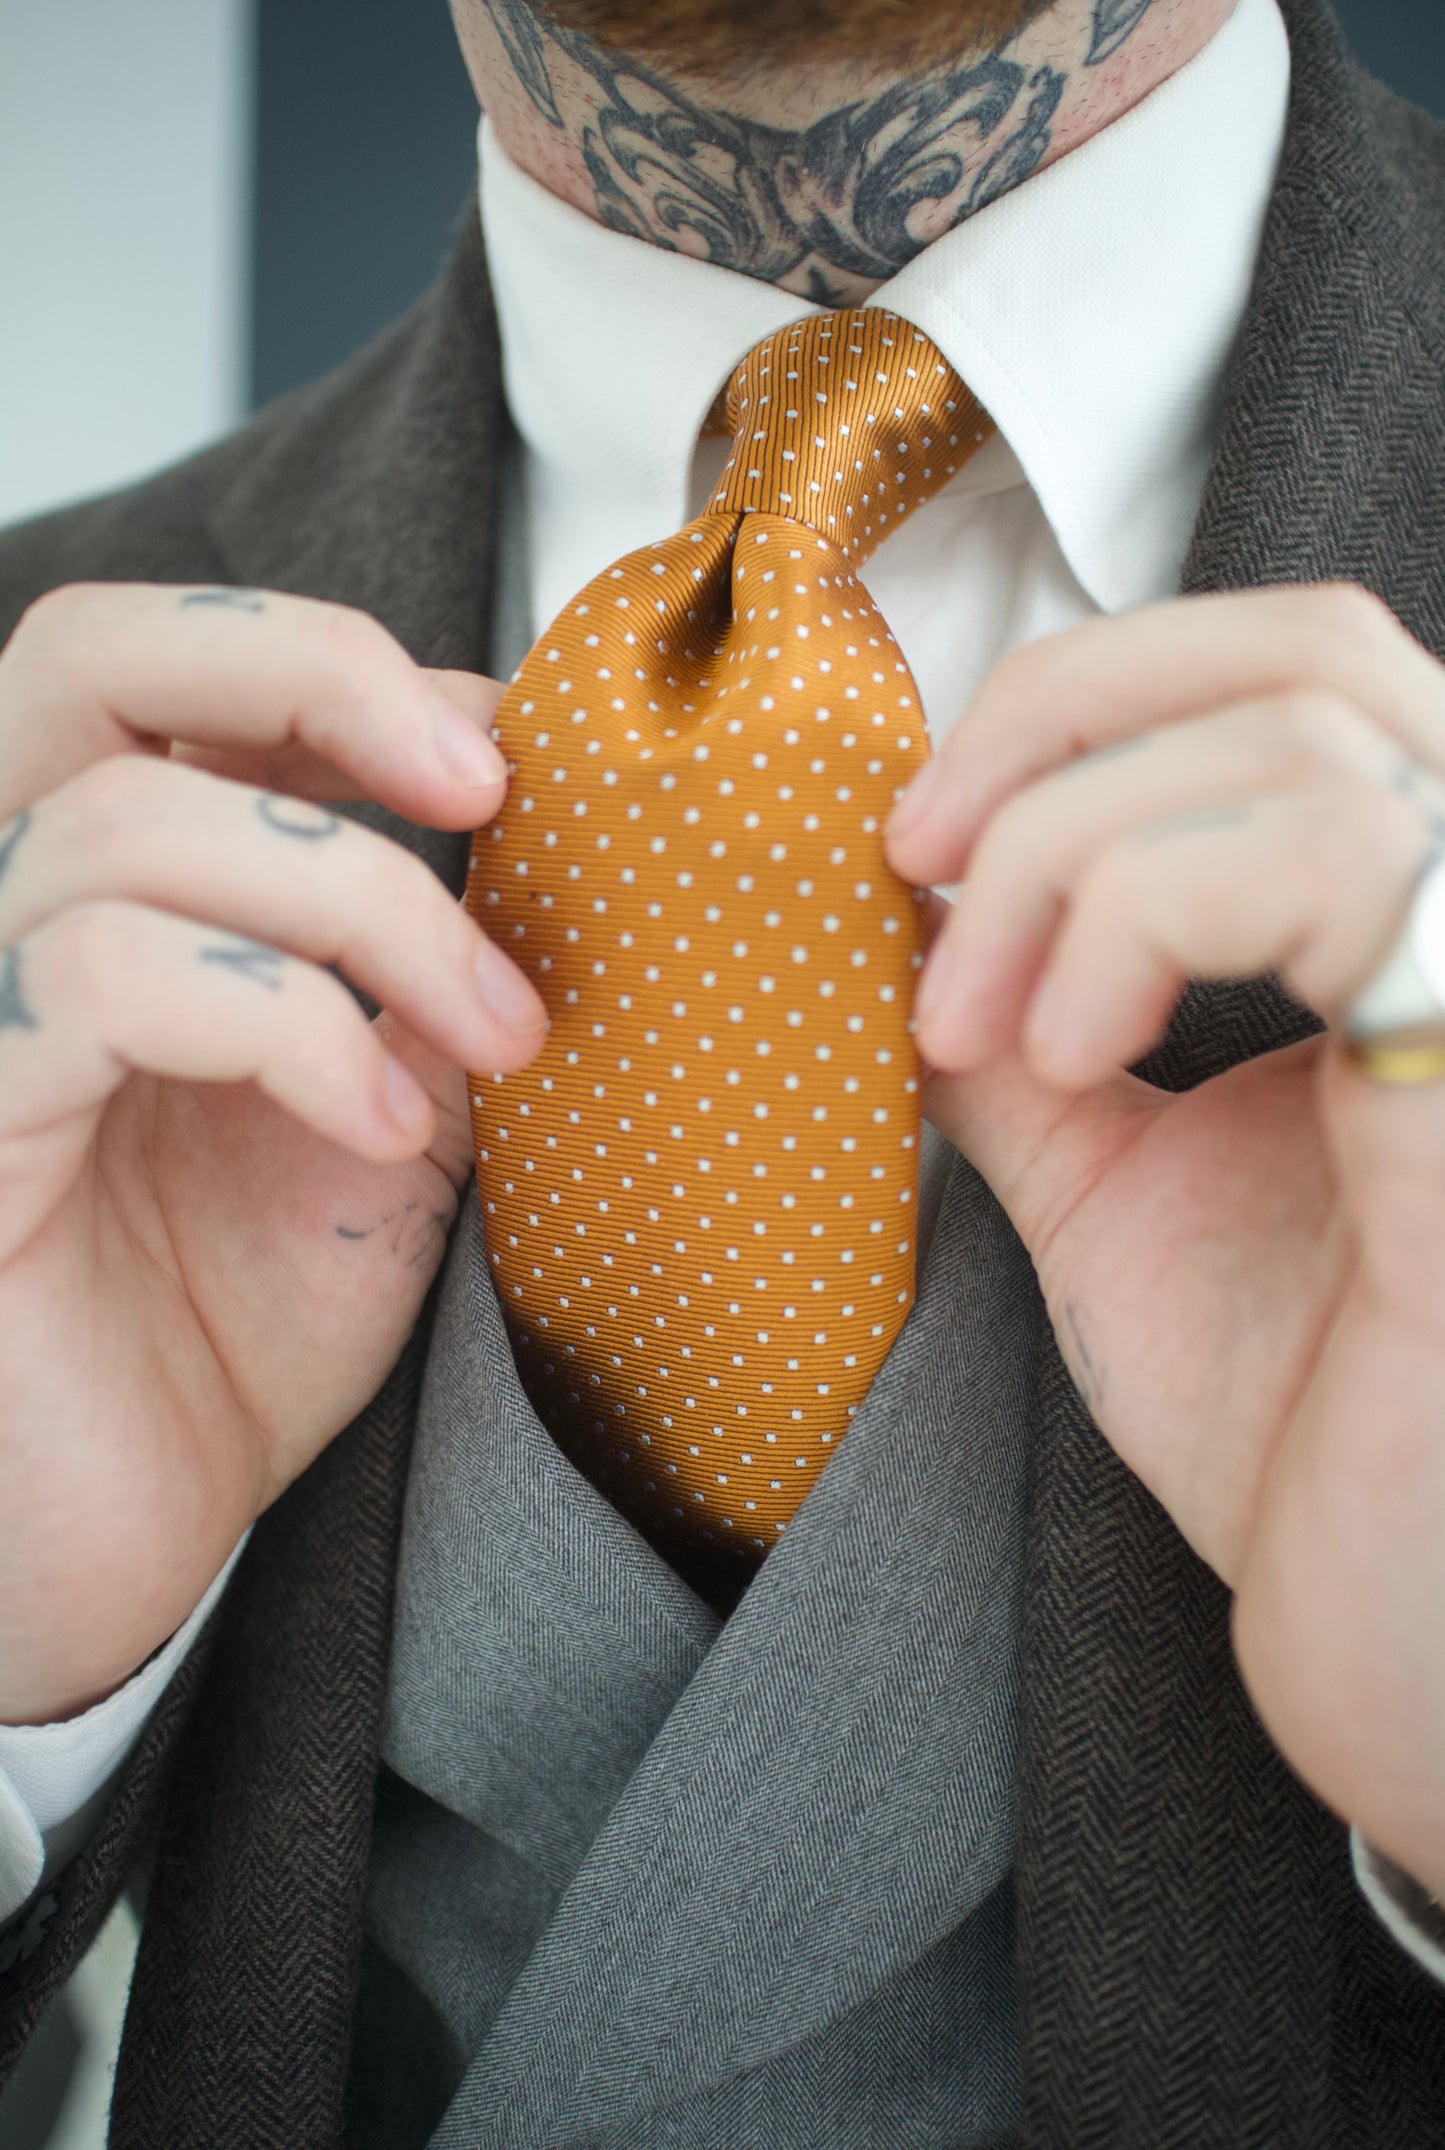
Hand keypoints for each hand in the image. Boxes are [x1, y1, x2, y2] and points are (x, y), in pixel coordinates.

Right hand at [0, 583, 546, 1724]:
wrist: (123, 1540)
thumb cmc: (229, 1334)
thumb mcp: (379, 1120)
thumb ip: (417, 974)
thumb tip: (530, 841)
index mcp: (101, 892)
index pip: (162, 665)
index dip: (342, 668)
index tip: (503, 766)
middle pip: (89, 651)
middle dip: (319, 673)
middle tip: (484, 786)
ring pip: (133, 824)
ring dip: (366, 907)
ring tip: (495, 1034)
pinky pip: (98, 977)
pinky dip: (284, 1022)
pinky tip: (380, 1124)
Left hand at [886, 582, 1444, 1897]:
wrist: (1391, 1624)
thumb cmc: (1291, 1422)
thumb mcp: (1113, 1188)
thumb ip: (1034, 1038)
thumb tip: (922, 921)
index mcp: (1408, 929)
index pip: (1286, 669)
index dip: (1082, 698)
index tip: (921, 840)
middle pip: (1311, 641)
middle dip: (1065, 716)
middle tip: (925, 853)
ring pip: (1306, 731)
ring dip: (1077, 851)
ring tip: (994, 1028)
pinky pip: (1344, 848)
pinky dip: (1146, 910)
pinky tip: (1069, 1050)